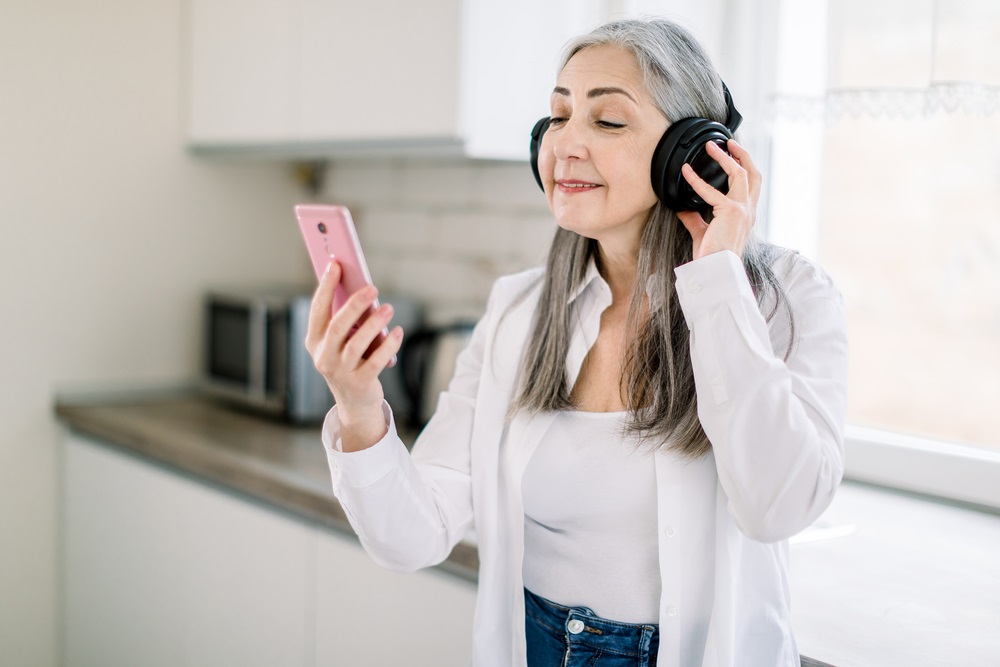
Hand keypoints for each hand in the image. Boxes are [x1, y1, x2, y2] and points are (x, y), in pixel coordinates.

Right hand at [304, 261, 403, 450]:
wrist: (355, 403)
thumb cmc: (349, 362)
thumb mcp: (340, 342)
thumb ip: (345, 319)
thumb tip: (360, 287)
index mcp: (314, 341)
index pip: (318, 309)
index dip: (325, 286)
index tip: (335, 264)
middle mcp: (323, 356)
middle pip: (337, 325)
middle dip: (354, 304)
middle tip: (371, 287)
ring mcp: (340, 371)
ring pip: (356, 343)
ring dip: (374, 323)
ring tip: (388, 308)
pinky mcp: (360, 383)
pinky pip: (376, 360)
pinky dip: (389, 345)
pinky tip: (398, 332)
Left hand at [676, 139, 761, 260]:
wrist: (715, 270)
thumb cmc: (711, 256)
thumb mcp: (703, 232)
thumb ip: (695, 219)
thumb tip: (682, 208)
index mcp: (746, 215)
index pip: (751, 186)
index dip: (744, 168)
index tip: (733, 156)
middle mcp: (749, 210)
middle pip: (753, 174)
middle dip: (742, 155)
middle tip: (729, 142)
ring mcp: (743, 210)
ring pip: (740, 173)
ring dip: (725, 157)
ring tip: (711, 146)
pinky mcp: (730, 211)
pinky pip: (710, 190)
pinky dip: (696, 179)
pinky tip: (686, 171)